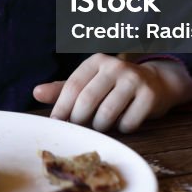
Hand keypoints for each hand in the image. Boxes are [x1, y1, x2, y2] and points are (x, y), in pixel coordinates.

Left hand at [33, 54, 191, 132]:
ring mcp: (134, 80)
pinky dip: (122, 129)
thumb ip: (63, 89)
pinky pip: (128, 122)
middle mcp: (115, 66)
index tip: (57, 123)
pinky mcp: (149, 96)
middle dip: (79, 120)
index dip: (62, 107)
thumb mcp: (89, 82)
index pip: (72, 86)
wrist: (156, 82)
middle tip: (80, 127)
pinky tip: (123, 123)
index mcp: (96, 61)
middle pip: (87, 100)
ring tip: (101, 125)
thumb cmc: (114, 85)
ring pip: (107, 114)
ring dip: (101, 127)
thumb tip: (36, 93)